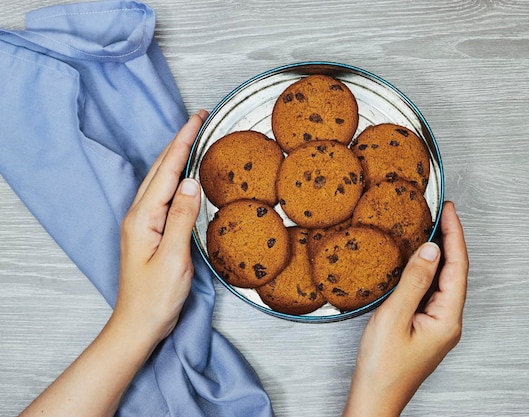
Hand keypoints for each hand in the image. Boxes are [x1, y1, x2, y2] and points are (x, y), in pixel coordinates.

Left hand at [113, 109, 208, 348]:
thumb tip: (191, 182)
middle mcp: (138, 214)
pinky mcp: (149, 231)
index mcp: (143, 217)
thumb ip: (180, 217)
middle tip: (198, 119)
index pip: (167, 171)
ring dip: (176, 155)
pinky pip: (163, 195)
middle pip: (160, 169)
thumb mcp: (174, 257)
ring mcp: (141, 223)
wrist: (138, 324)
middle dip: (179, 141)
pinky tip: (185, 176)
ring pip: (160, 179)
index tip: (197, 119)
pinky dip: (175, 177)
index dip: (182, 142)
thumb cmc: (155, 297)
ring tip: (192, 138)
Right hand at [343, 201, 467, 416]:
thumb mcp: (394, 317)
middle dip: (450, 239)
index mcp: (447, 319)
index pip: (457, 266)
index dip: (454, 235)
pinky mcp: (426, 327)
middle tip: (440, 212)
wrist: (375, 398)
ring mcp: (438, 325)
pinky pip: (432, 291)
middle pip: (455, 272)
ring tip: (431, 228)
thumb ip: (414, 281)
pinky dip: (427, 270)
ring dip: (440, 253)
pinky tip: (417, 260)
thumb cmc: (382, 367)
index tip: (448, 210)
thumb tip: (431, 250)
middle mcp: (449, 321)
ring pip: (444, 281)